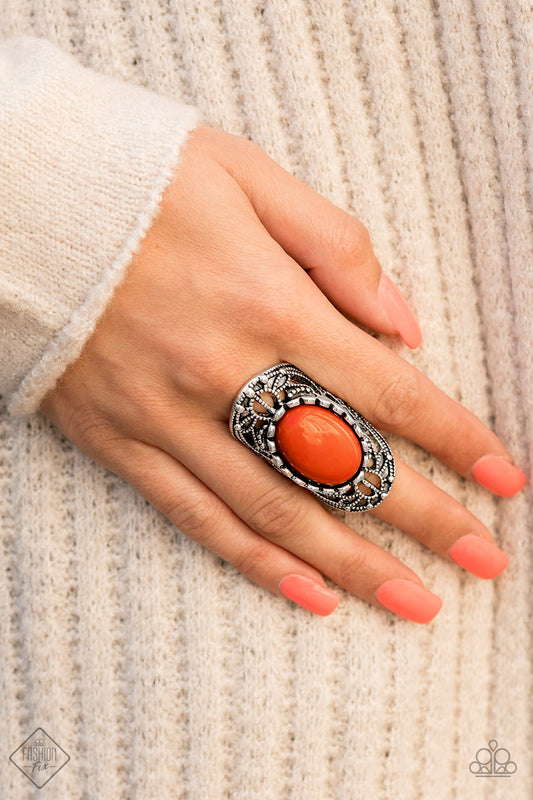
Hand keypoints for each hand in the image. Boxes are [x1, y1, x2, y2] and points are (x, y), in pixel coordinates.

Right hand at [41, 126, 525, 621]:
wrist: (18, 196)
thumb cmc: (138, 176)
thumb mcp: (246, 175)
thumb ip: (335, 246)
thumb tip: (402, 323)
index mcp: (265, 298)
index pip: (387, 390)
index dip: (454, 440)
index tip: (504, 480)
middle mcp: (222, 370)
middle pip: (343, 464)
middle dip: (425, 518)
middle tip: (484, 561)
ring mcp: (167, 415)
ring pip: (276, 510)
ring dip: (353, 562)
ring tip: (415, 602)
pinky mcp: (120, 440)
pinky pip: (197, 516)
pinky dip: (256, 560)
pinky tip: (308, 594)